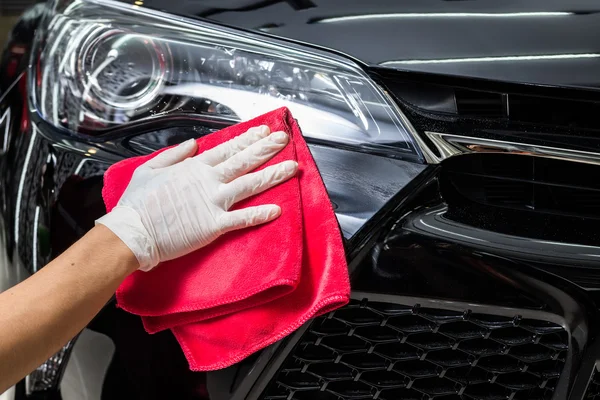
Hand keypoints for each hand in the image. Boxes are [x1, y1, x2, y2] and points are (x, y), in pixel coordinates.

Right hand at [96, 126, 297, 270]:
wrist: (132, 232)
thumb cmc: (137, 204)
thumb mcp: (150, 169)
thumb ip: (174, 154)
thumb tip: (194, 143)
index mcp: (194, 167)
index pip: (227, 148)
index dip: (248, 139)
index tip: (264, 131)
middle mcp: (208, 181)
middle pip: (244, 161)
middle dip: (266, 148)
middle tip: (285, 139)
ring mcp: (213, 202)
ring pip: (250, 185)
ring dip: (273, 175)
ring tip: (293, 167)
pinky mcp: (214, 225)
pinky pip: (242, 219)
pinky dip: (260, 214)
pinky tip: (277, 210)